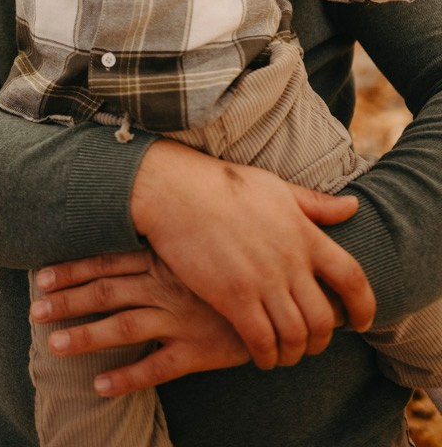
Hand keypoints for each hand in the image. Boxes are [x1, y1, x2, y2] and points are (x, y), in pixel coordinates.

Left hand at [31, 249, 249, 396]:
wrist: (280, 294)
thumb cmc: (235, 266)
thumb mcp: (198, 246)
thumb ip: (166, 242)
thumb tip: (133, 231)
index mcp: (163, 261)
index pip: (107, 262)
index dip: (72, 270)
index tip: (40, 276)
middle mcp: (166, 287)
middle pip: (106, 293)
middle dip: (67, 301)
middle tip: (34, 310)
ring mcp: (180, 320)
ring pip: (123, 328)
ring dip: (85, 337)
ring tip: (52, 346)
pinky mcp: (198, 351)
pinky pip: (157, 367)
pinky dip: (127, 377)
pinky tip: (99, 386)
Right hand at [130, 140, 373, 370]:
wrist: (176, 191)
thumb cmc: (223, 185)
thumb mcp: (275, 187)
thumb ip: (315, 204)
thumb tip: (353, 207)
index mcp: (304, 233)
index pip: (352, 278)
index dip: (364, 306)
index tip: (362, 322)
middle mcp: (289, 261)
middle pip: (325, 319)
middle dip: (323, 340)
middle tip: (311, 343)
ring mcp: (262, 281)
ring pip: (296, 336)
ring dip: (295, 352)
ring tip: (285, 352)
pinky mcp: (233, 297)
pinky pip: (262, 341)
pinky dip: (267, 356)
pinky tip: (261, 355)